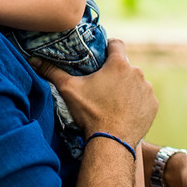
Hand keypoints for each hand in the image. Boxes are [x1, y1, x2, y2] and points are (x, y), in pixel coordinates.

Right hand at [32, 39, 156, 144]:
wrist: (111, 142)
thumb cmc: (90, 113)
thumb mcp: (69, 90)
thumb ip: (52, 72)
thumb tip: (33, 60)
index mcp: (119, 64)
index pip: (116, 44)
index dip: (108, 48)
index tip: (101, 57)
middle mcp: (137, 73)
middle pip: (125, 65)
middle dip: (115, 72)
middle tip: (102, 86)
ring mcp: (147, 89)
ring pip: (136, 81)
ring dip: (127, 87)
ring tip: (113, 101)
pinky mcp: (153, 105)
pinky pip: (144, 98)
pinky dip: (136, 102)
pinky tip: (124, 111)